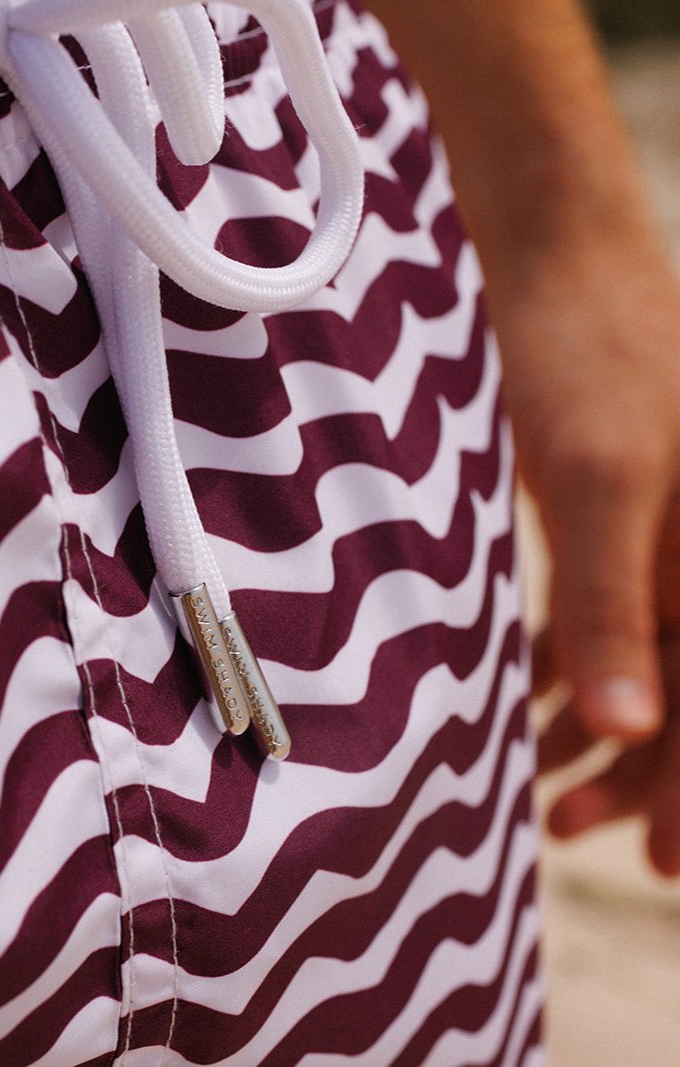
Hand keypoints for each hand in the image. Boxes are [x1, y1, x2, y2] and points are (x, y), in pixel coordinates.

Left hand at [491, 228, 679, 874]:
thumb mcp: (598, 479)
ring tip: (541, 788)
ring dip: (596, 722)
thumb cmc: (582, 352)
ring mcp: (667, 526)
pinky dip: (565, 657)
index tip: (663, 864)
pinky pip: (603, 605)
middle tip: (577, 832)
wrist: (547, 253)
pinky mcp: (612, 507)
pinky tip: (520, 699)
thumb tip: (627, 723)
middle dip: (644, 769)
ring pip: (645, 654)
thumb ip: (611, 602)